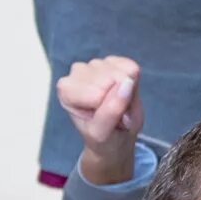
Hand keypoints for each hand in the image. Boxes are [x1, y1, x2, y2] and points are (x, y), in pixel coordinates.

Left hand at [59, 56, 144, 183]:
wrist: (113, 139)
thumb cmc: (103, 137)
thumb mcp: (103, 133)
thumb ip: (112, 110)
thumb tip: (127, 83)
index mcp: (67, 89)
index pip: (99, 94)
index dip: (109, 110)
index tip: (105, 121)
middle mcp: (77, 71)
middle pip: (112, 80)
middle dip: (120, 101)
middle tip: (115, 115)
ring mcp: (95, 64)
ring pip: (124, 73)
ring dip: (127, 94)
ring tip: (117, 107)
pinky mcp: (113, 60)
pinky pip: (132, 68)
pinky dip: (133, 84)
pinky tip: (122, 92)